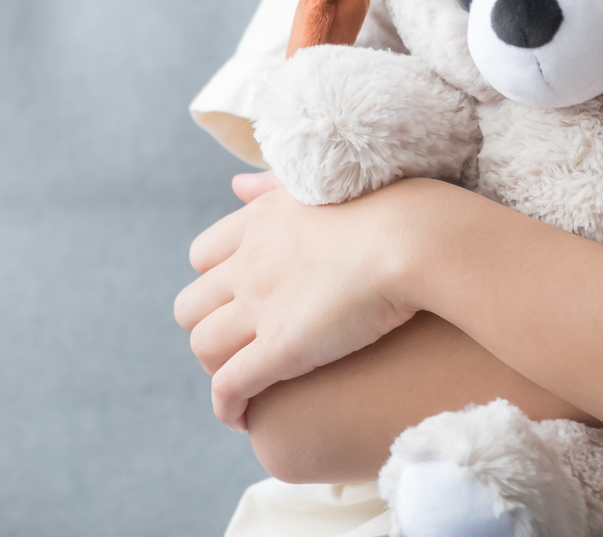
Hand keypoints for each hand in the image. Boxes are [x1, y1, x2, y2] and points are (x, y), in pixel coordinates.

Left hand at [174, 171, 430, 429]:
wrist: (410, 237)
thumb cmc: (386, 207)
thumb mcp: (316, 184)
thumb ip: (271, 185)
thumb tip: (236, 184)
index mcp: (258, 222)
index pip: (202, 257)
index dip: (215, 283)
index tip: (238, 301)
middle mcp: (249, 263)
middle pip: (192, 305)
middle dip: (208, 328)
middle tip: (239, 346)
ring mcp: (260, 307)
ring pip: (204, 348)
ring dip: (217, 368)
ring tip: (244, 384)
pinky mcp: (281, 349)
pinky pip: (230, 386)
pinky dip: (227, 406)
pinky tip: (241, 418)